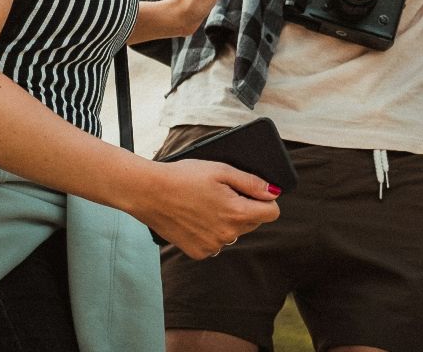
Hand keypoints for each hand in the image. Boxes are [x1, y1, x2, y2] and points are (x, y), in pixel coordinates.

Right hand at [130, 158, 281, 258]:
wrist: (148, 193)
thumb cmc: (184, 177)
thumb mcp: (221, 170)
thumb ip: (251, 182)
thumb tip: (273, 192)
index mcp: (237, 213)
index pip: (271, 213)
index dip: (266, 199)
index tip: (253, 191)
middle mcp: (227, 234)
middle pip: (253, 222)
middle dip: (245, 208)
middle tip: (223, 193)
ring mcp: (212, 246)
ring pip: (234, 233)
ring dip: (228, 221)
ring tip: (206, 204)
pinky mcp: (198, 252)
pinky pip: (216, 242)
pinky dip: (211, 232)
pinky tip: (196, 217)